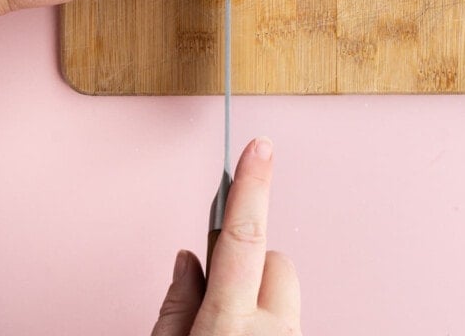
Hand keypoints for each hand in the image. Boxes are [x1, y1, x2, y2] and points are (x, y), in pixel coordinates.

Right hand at [152, 138, 300, 335]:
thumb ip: (176, 306)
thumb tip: (188, 262)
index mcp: (228, 325)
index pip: (243, 236)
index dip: (251, 186)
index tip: (259, 147)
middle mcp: (271, 332)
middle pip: (273, 262)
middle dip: (248, 269)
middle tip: (217, 303)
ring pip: (284, 291)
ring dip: (261, 301)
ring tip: (232, 331)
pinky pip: (288, 319)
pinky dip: (269, 323)